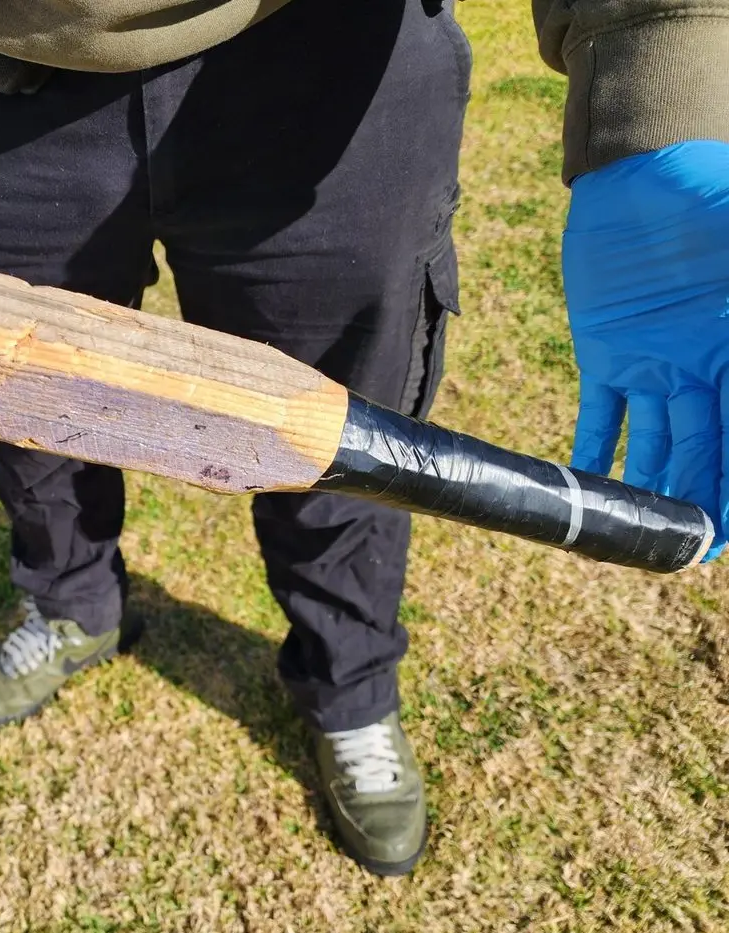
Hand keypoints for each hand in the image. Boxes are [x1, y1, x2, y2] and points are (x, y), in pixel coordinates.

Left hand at [563, 140, 728, 560]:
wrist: (644, 175)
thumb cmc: (711, 200)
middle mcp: (703, 370)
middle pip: (704, 451)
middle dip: (702, 503)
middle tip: (691, 554)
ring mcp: (655, 366)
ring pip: (655, 446)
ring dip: (652, 490)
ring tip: (644, 539)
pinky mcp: (606, 354)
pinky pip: (601, 416)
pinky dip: (593, 453)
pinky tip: (588, 489)